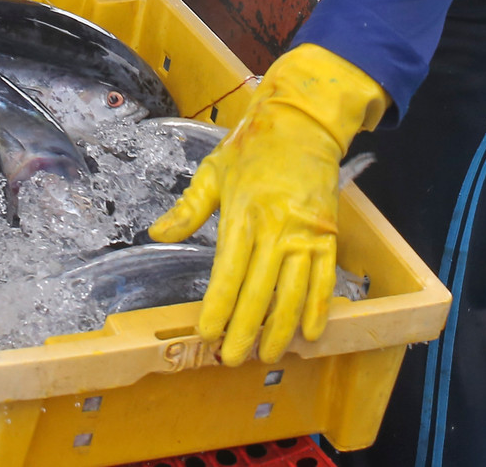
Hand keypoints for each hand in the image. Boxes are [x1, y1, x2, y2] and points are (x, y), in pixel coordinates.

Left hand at [148, 44, 388, 364]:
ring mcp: (307, 234)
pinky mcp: (328, 236)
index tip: (206, 332)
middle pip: (260, 290)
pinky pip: (324, 280)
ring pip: (294, 292)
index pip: (227, 272)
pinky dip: (318, 308)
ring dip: (281, 327)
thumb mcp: (211, 171)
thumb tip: (157, 234)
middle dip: (246, 329)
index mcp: (243, 214)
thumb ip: (188, 208)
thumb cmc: (251, 150)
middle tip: (232, 358)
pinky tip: (309, 332)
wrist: (302, 127)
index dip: (218, 306)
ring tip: (267, 355)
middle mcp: (277, 228)